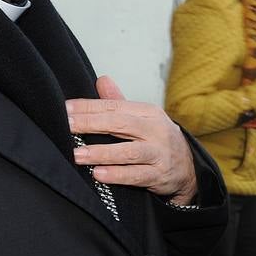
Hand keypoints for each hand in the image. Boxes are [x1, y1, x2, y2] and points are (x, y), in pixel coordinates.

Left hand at [66, 75, 198, 203]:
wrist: (189, 167)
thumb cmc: (158, 140)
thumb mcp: (143, 118)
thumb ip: (119, 102)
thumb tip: (101, 80)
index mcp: (149, 112)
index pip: (115, 106)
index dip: (89, 107)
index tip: (66, 109)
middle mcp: (156, 131)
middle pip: (120, 124)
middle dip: (91, 124)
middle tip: (68, 126)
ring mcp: (159, 154)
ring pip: (128, 152)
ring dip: (101, 153)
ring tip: (78, 154)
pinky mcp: (159, 175)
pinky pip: (136, 175)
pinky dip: (117, 175)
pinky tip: (98, 174)